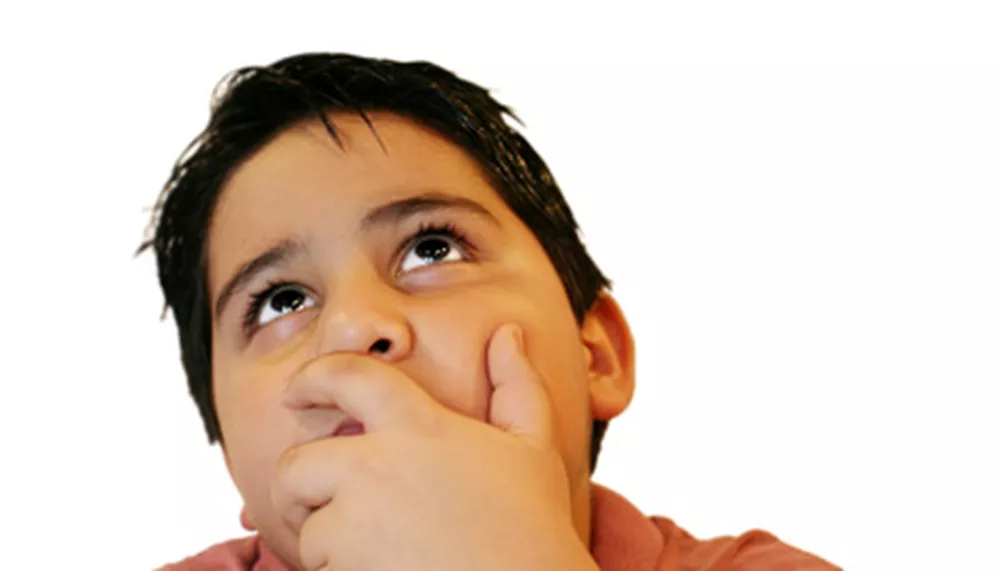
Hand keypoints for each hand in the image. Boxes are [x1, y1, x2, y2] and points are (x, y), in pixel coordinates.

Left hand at [271, 324, 598, 570]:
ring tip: (381, 551)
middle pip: (296, 464)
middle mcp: (376, 467)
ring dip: (329, 542)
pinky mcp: (344, 569)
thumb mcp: (535, 448)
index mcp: (419, 428)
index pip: (346, 376)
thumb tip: (509, 333)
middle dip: (302, 486)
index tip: (297, 391)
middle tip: (328, 504)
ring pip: (307, 528)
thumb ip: (517, 384)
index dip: (313, 377)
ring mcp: (354, 523)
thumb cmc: (534, 529)